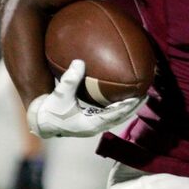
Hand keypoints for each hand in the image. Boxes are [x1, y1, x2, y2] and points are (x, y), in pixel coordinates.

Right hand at [26, 59, 145, 138]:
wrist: (42, 123)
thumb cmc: (50, 111)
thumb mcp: (59, 94)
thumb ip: (69, 79)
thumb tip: (79, 61)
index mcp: (89, 124)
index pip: (113, 116)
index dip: (126, 108)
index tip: (137, 97)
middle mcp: (95, 127)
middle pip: (120, 118)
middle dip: (133, 107)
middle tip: (146, 95)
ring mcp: (94, 125)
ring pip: (116, 117)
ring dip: (128, 108)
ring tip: (140, 95)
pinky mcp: (91, 122)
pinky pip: (109, 114)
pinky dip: (118, 106)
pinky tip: (123, 95)